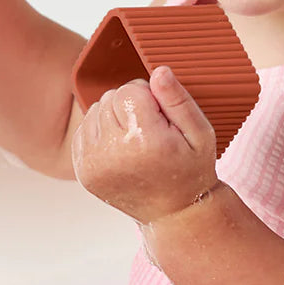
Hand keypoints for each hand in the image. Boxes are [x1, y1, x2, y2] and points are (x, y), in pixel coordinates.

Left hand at [71, 66, 218, 223]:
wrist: (174, 213)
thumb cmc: (191, 170)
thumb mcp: (200, 133)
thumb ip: (178, 99)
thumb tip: (158, 71)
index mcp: (144, 141)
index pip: (129, 90)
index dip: (148, 95)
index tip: (161, 115)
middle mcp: (113, 154)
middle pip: (110, 98)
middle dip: (130, 105)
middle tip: (151, 130)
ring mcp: (93, 165)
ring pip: (94, 110)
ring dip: (113, 117)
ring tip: (136, 139)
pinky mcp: (83, 171)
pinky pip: (84, 130)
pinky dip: (100, 132)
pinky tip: (121, 147)